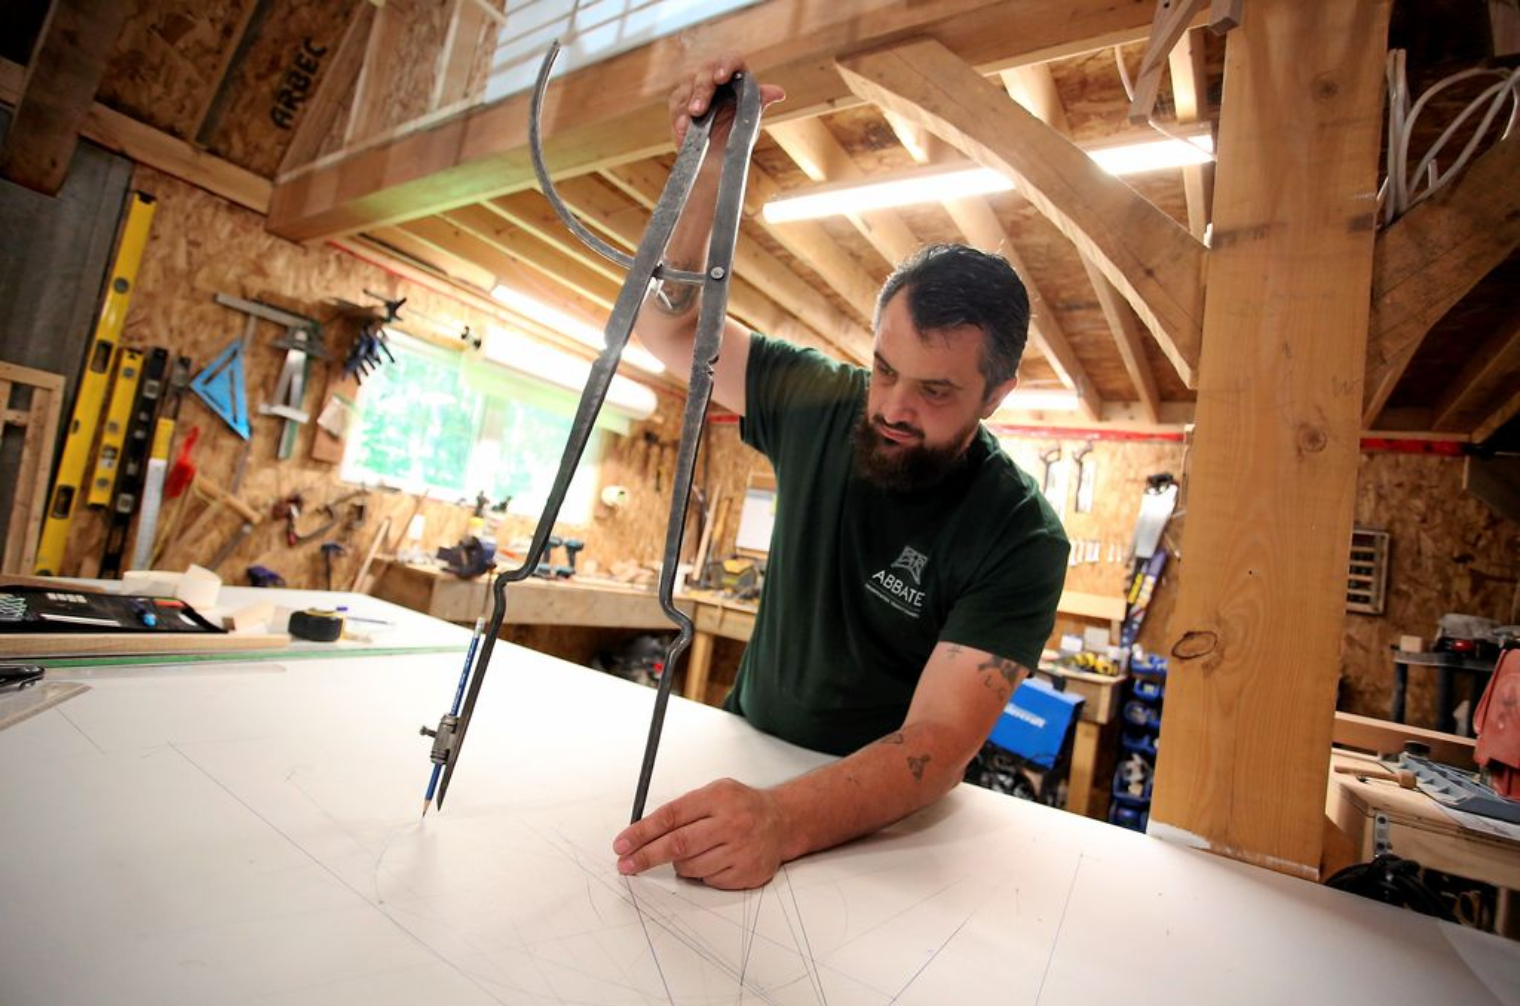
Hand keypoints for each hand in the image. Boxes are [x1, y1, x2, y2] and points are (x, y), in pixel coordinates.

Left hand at [613, 778, 787, 889]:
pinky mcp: (746, 873)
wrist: (782, 821)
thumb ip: (682, 809)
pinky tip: (715, 858)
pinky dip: (702, 873)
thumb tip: (642, 831)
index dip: (641, 832)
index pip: (670, 816)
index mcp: (718, 798)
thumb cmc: (741, 806)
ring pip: (689, 867)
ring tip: (694, 851)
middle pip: (677, 845)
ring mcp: (740, 850)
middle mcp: (731, 823)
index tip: (622, 844)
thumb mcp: (714, 792)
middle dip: (646, 856)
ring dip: (679, 863)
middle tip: (626, 864)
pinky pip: (707, 879)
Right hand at [667, 54, 786, 145]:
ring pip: (687, 85)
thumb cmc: (737, 136)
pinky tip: (682, 128)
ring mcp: (695, 88)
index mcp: (736, 76)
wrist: (718, 161)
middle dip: (701, 91)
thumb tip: (778, 93)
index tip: (721, 77)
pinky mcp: (680, 102)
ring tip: (688, 122)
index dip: (726, 64)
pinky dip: (679, 116)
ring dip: (688, 104)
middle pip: (705, 71)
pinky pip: (676, 104)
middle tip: (698, 110)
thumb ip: (759, 104)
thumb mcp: (750, 122)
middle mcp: (714, 77)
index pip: (731, 59)